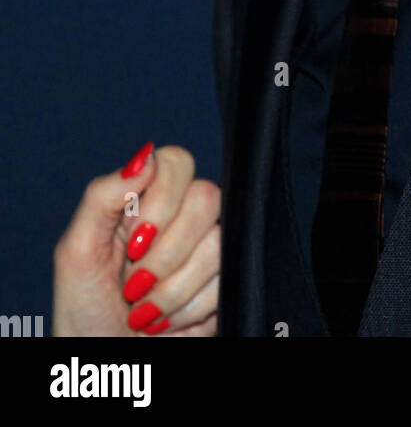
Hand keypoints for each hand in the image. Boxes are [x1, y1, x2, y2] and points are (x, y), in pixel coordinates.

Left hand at [52, 142, 220, 336]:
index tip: (135, 241)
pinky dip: (187, 311)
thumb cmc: (84, 311)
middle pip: (207, 198)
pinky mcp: (224, 283)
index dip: (161, 202)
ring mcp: (207, 249)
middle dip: (165, 254)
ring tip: (145, 308)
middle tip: (135, 281)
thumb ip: (102, 195)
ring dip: (172, 290)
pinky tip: (166, 320)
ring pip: (218, 244)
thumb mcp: (76, 250)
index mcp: (146, 198)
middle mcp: (182, 216)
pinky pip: (227, 281)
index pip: (178, 162)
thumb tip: (145, 155)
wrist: (105, 364)